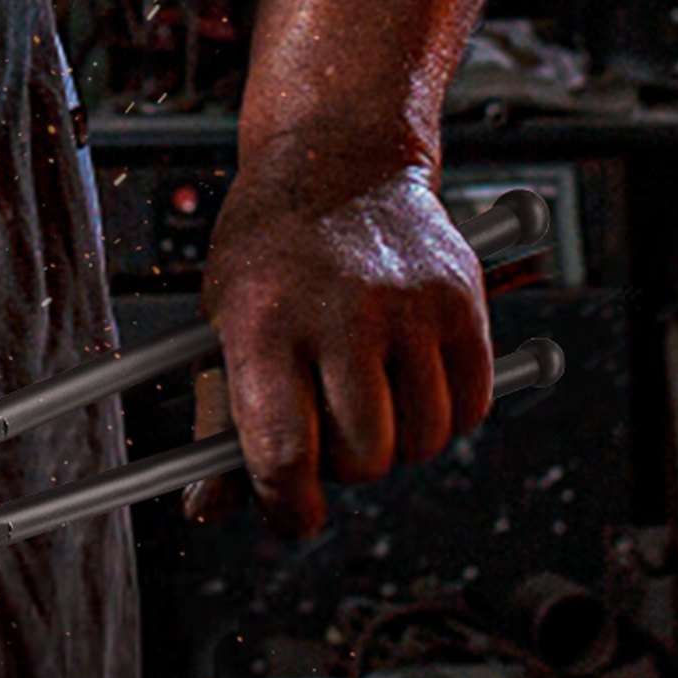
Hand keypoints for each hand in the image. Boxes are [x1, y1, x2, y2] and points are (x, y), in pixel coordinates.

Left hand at [188, 164, 492, 537]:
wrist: (339, 161)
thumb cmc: (269, 255)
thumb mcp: (221, 326)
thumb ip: (220, 420)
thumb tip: (207, 509)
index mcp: (263, 325)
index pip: (284, 451)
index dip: (288, 505)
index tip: (292, 516)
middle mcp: (339, 313)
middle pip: (362, 456)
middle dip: (343, 470)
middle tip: (329, 439)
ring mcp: (408, 305)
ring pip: (421, 440)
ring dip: (396, 446)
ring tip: (368, 406)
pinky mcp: (462, 299)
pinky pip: (470, 405)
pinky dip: (444, 416)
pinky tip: (409, 388)